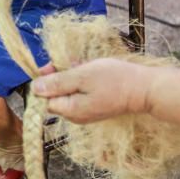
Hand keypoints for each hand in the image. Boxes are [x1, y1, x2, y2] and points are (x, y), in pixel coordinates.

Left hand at [31, 59, 158, 123]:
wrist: (145, 89)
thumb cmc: (114, 80)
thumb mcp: (82, 76)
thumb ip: (57, 83)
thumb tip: (35, 88)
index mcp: (70, 110)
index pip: (44, 99)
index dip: (44, 82)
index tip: (51, 66)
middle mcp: (76, 115)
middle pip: (56, 95)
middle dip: (59, 76)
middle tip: (69, 62)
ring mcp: (86, 112)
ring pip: (69, 91)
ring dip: (71, 76)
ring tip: (83, 65)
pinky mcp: (95, 106)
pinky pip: (81, 92)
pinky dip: (82, 80)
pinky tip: (90, 69)